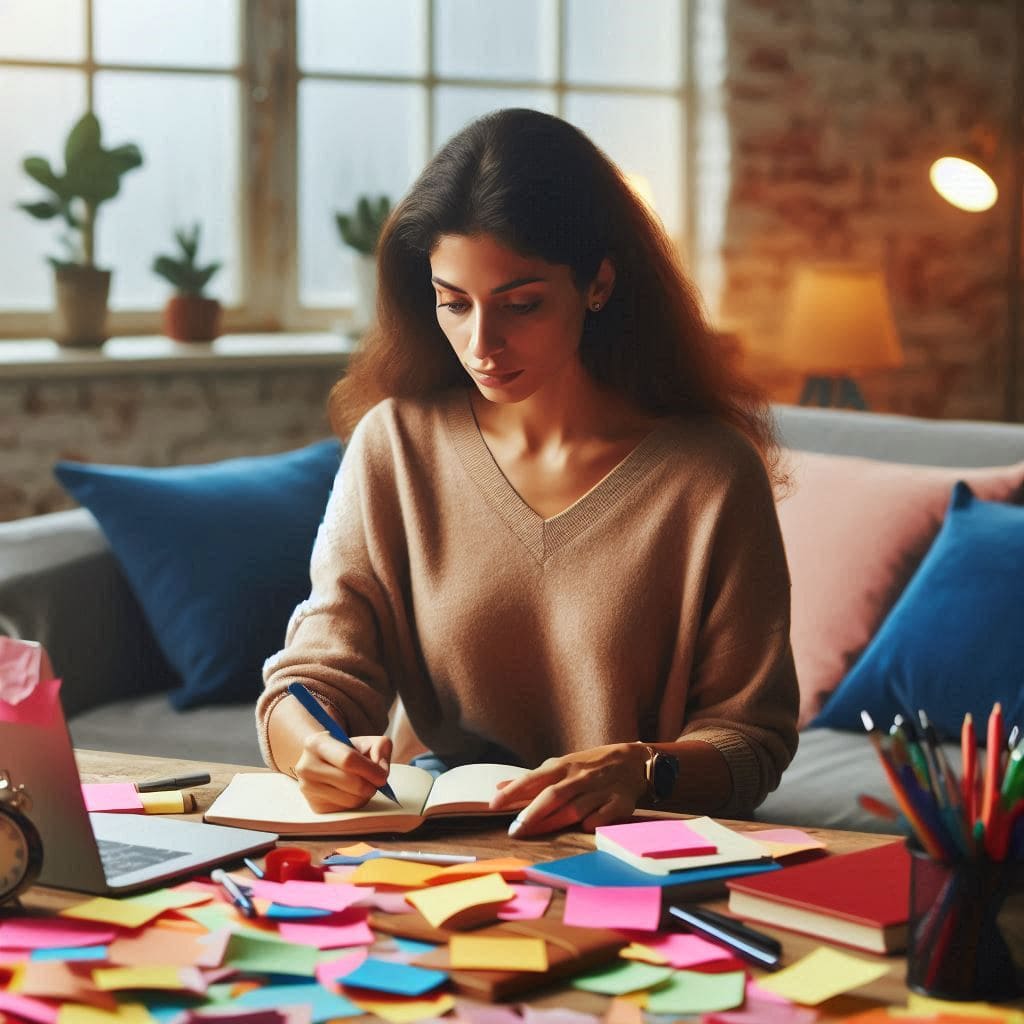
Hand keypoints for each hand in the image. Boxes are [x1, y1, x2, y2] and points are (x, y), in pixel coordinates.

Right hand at [292, 732, 392, 812]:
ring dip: (365, 795)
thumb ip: (381, 747)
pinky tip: (353, 792)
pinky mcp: (315, 807)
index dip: (370, 770)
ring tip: (364, 784)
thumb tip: (381, 770)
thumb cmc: (346, 750)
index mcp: (317, 744)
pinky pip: (346, 810)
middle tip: (377, 781)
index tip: (382, 776)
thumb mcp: (364, 741)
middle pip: (352, 783)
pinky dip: (356, 803)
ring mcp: (308, 789)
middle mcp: (307, 767)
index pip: (348, 759)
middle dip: (371, 784)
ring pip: (351, 800)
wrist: (321, 761)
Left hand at [489, 743, 647, 836]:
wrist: (633, 761)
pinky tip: (582, 828)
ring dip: (554, 822)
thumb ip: (531, 779)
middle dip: (532, 813)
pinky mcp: (620, 802)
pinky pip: (604, 815)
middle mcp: (579, 777)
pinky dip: (593, 821)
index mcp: (563, 767)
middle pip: (553, 796)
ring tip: (534, 834)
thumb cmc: (589, 766)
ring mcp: (600, 790)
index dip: (513, 792)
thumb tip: (498, 788)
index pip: (534, 779)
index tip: (493, 805)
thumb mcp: (560, 766)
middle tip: (514, 830)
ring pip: (575, 808)